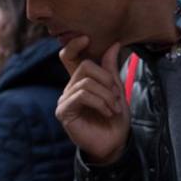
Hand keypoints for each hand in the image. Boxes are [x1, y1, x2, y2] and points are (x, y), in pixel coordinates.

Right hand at [55, 38, 129, 165]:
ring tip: (114, 108)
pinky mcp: (64, 111)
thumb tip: (114, 43)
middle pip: (85, 66)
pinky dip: (99, 102)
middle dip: (106, 79)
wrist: (115, 142)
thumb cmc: (114, 117)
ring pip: (86, 82)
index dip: (75, 45)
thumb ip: (111, 68)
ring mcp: (65, 99)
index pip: (70, 56)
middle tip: (117, 96)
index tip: (86, 38)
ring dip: (106, 95)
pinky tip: (107, 112)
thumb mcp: (117, 90)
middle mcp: (70, 88)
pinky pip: (82, 96)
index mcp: (81, 80)